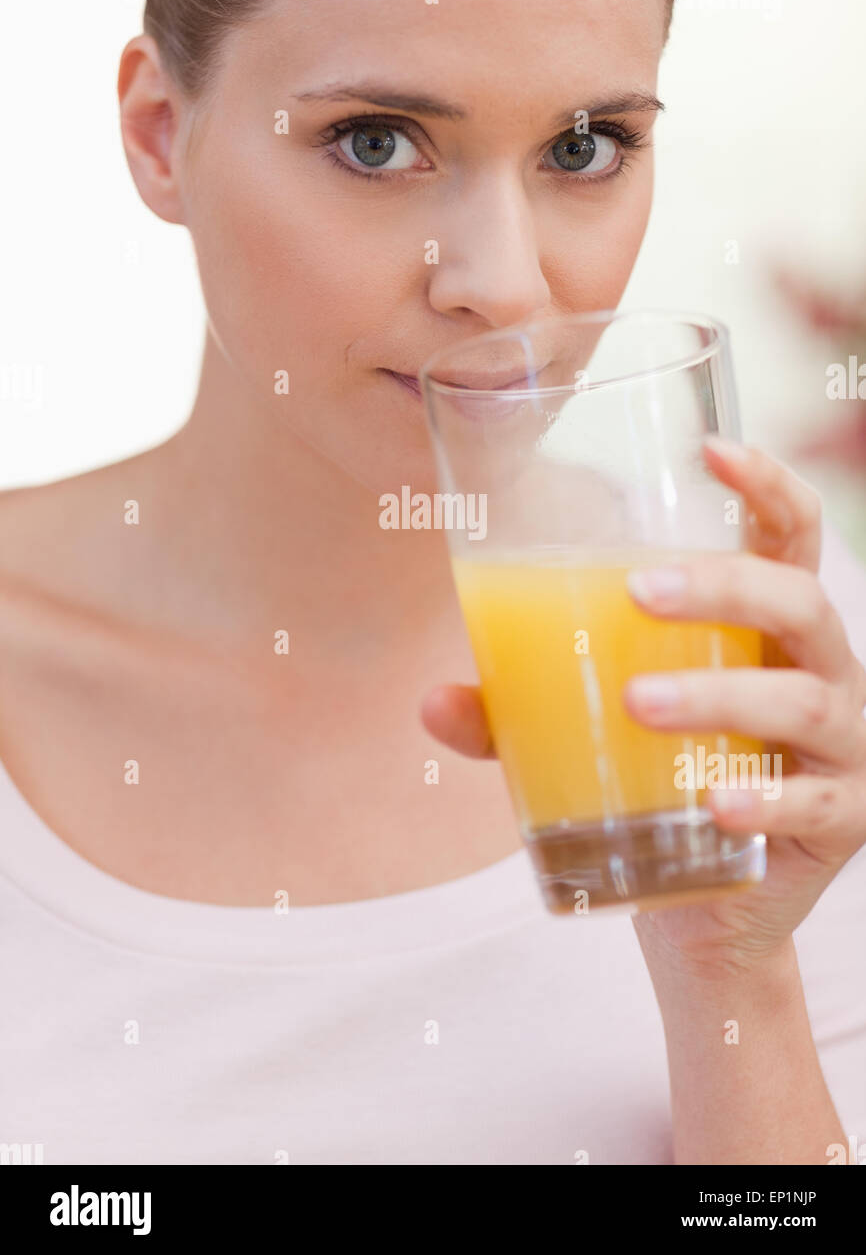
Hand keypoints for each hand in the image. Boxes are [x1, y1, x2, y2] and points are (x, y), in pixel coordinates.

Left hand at [421, 439, 865, 980]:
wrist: (706, 914)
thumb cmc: (655, 788)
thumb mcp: (585, 736)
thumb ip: (514, 713)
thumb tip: (430, 704)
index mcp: (767, 632)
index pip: (789, 536)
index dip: (765, 484)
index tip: (710, 447)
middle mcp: (820, 674)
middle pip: (796, 601)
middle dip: (720, 586)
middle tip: (634, 590)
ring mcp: (842, 749)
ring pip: (802, 699)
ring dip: (720, 692)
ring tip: (639, 702)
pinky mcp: (841, 822)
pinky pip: (813, 803)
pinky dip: (765, 799)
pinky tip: (718, 804)